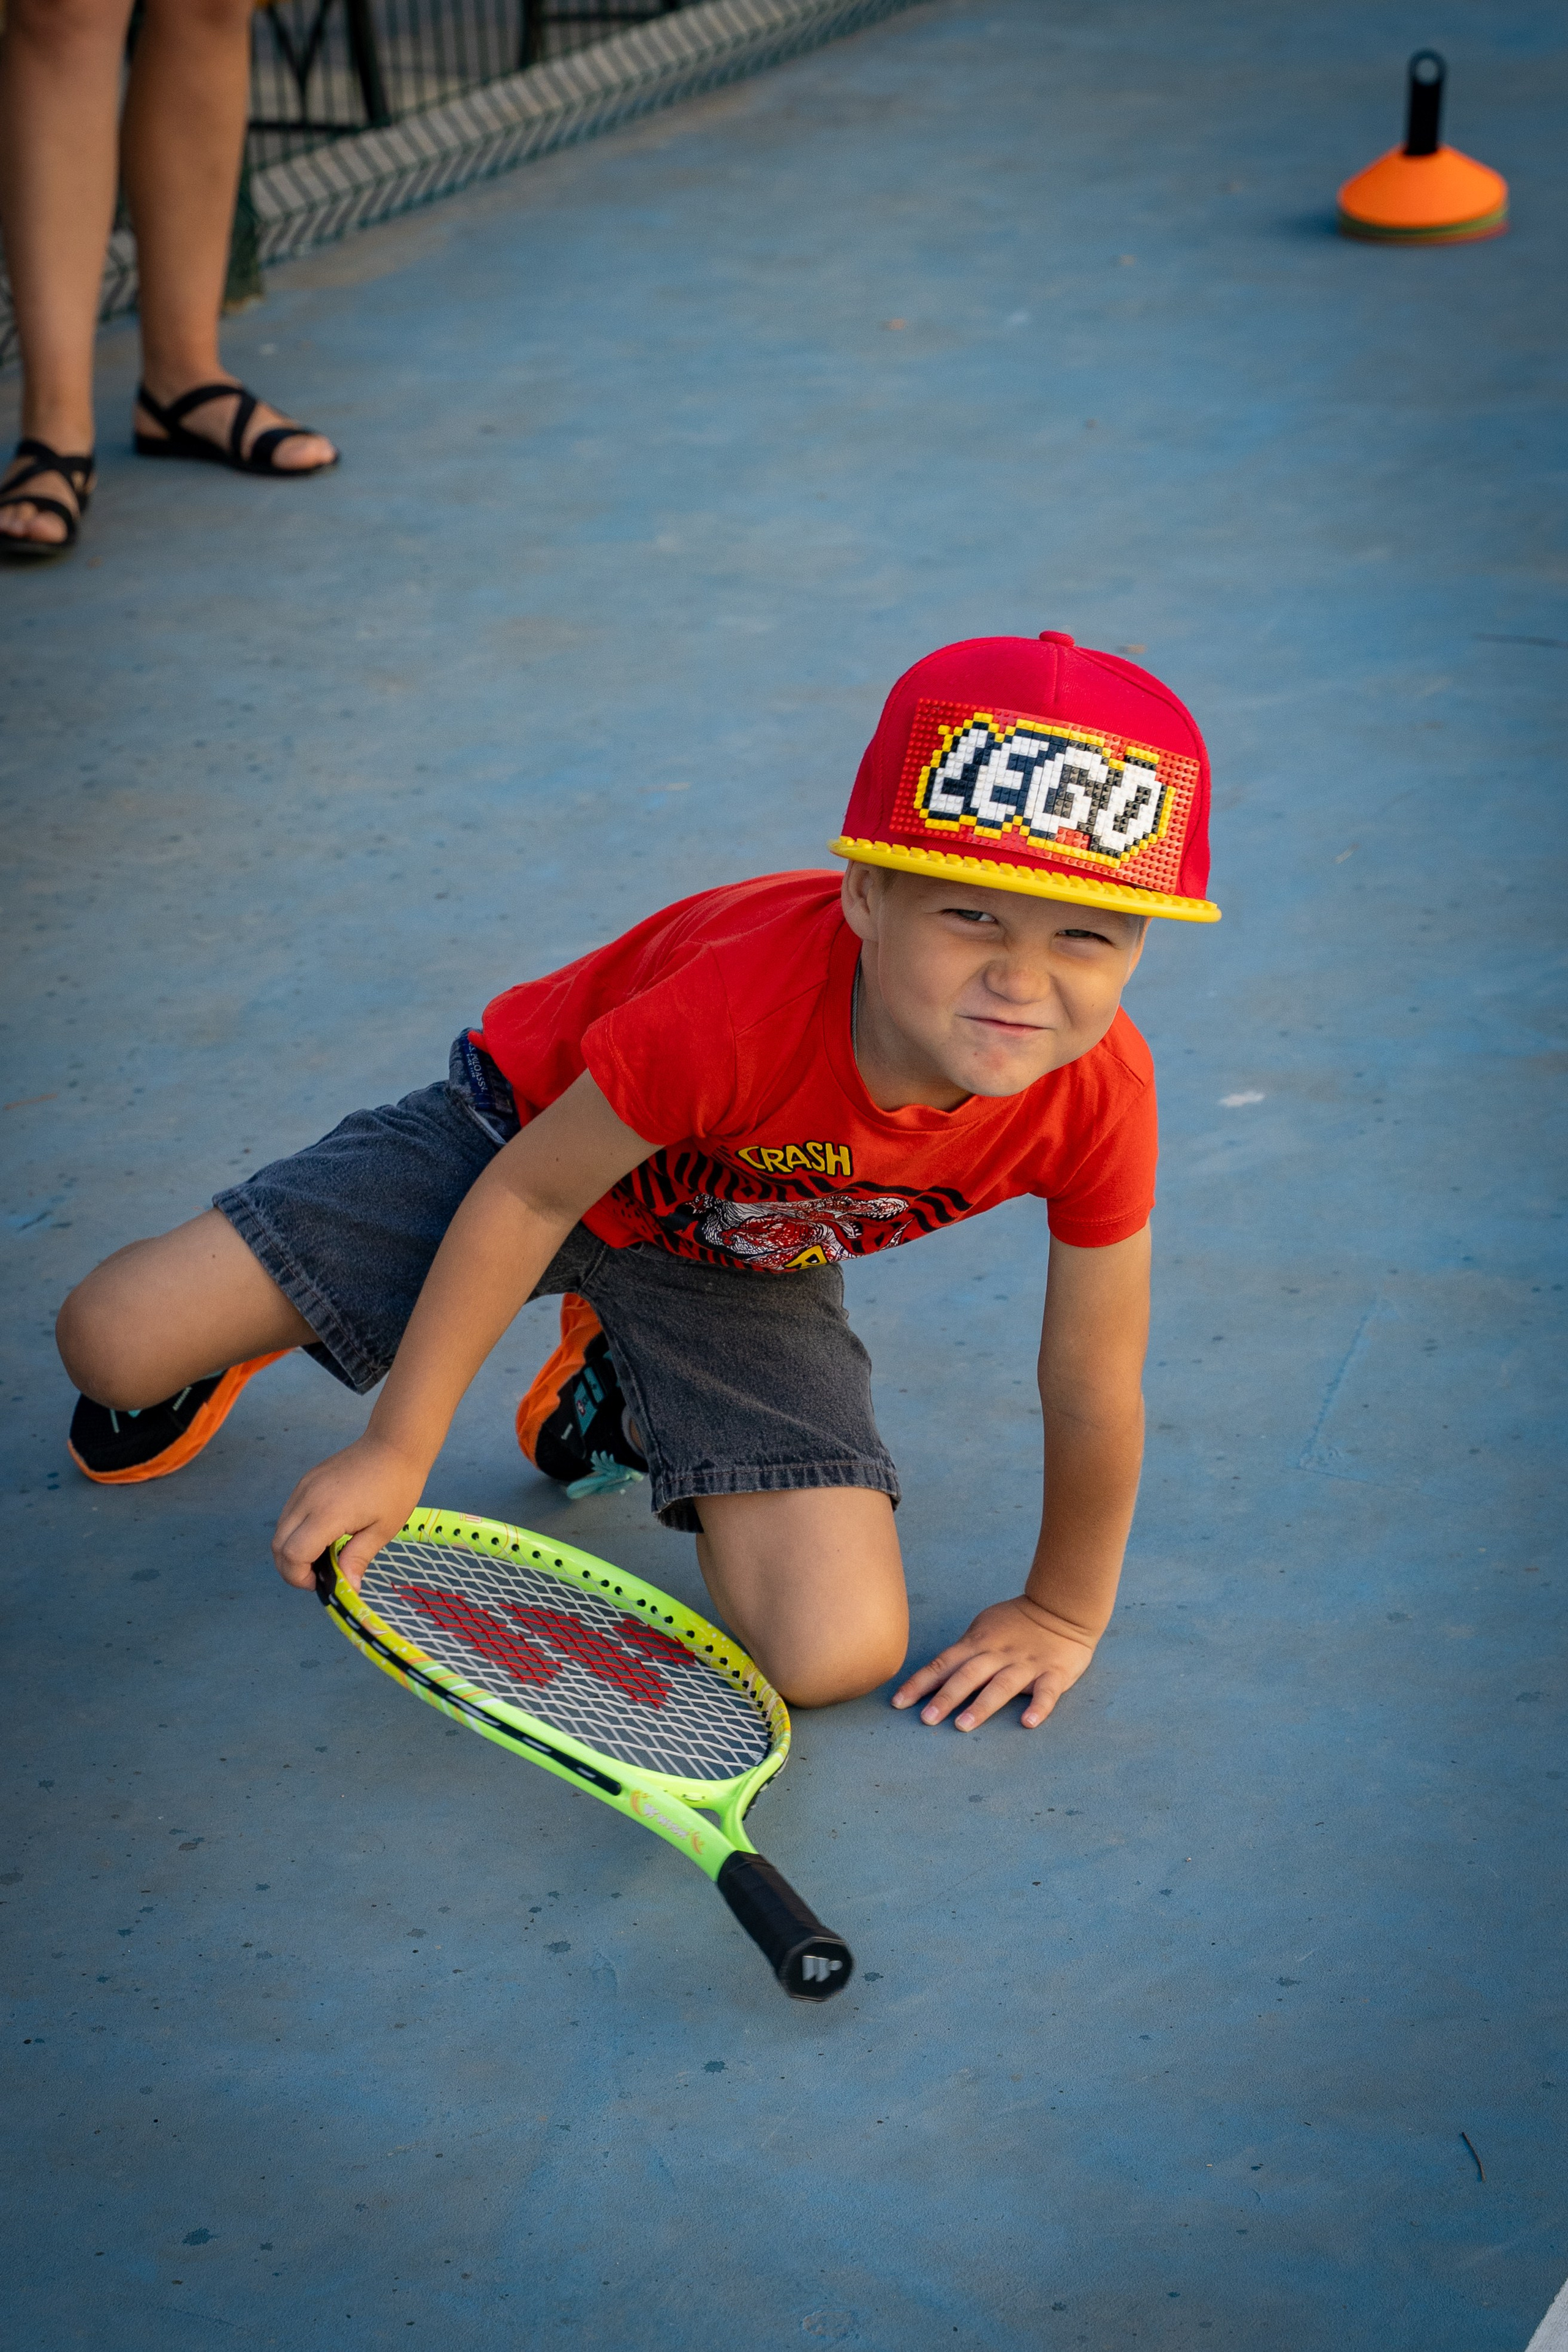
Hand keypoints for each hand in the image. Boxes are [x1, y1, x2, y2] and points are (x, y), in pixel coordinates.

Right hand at [270, 1433, 428, 1591]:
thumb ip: (357, 1559)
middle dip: (291, 1568)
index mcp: (326, 1514)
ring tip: (322, 1557)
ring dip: (292, 1550)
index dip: (300, 1577)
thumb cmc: (396, 1487)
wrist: (394, 1444)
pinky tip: (322, 1535)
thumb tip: (347, 1589)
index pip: (292, 1555)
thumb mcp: (382, 1530)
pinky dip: (296, 1532)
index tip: (321, 1583)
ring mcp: (303, 1488)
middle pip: (278, 1545)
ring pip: (281, 1529)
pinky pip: (290, 1513)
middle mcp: (307, 1500)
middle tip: (319, 1576)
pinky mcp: (306, 1481)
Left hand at [891, 1594, 1097, 1731]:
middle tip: (926, 1719)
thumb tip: (937, 1673)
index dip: (920, 1683)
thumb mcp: (984, 1628)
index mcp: (979, 1643)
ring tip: (963, 1726)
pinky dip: (1039, 1707)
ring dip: (981, 1705)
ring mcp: (1027, 1664)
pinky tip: (1028, 1722)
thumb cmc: (1017, 1621)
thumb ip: (965, 1651)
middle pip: (968, 1675)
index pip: (943, 1663)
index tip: (899, 1703)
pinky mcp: (1054, 1673)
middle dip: (945, 1697)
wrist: (1061, 1608)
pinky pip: (1047, 1692)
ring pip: (1001, 1685)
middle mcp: (999, 1654)